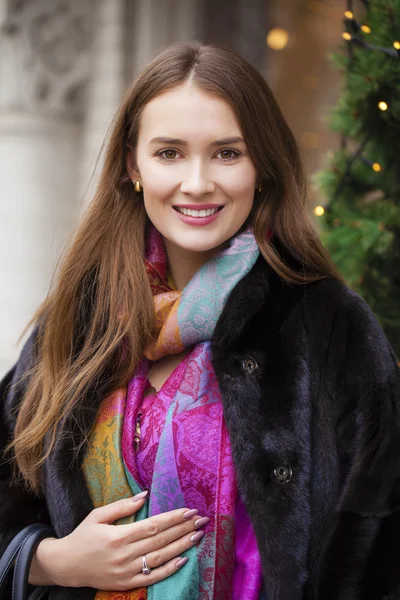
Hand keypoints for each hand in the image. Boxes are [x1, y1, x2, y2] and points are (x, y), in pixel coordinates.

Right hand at [29, 491, 208, 590]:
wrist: (65, 566)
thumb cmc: (82, 536)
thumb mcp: (97, 515)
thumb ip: (121, 506)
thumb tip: (145, 494)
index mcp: (119, 536)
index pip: (153, 526)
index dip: (173, 518)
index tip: (189, 510)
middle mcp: (125, 555)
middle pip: (161, 541)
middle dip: (183, 529)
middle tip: (202, 520)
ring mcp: (126, 571)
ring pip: (160, 558)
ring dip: (182, 546)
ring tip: (198, 536)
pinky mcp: (126, 584)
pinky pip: (152, 578)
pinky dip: (169, 570)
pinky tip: (184, 559)